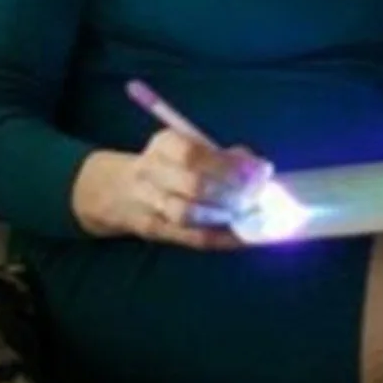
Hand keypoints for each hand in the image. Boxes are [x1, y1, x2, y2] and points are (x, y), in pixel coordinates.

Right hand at [72, 131, 272, 250]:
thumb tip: (261, 169)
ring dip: (223, 216)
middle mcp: (151, 173)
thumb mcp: (192, 146)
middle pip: (192, 186)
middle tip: (256, 196)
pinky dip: (220, 238)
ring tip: (248, 214)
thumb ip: (227, 155)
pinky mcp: (154, 231)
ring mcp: (148, 204)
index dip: (228, 165)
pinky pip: (190, 238)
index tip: (259, 172)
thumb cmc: (172, 163)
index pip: (194, 154)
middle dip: (230, 192)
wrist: (122, 190)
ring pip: (187, 215)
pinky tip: (242, 235)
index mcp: (164, 144)